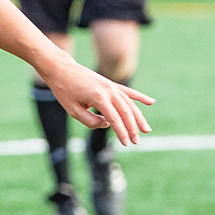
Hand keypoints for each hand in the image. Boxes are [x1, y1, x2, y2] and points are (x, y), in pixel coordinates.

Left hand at [38, 58, 154, 143]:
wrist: (62, 70)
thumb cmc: (65, 91)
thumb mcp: (73, 110)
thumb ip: (90, 121)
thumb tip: (107, 124)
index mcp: (98, 97)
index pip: (115, 119)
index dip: (121, 132)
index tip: (126, 144)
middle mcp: (109, 90)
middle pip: (126, 112)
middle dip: (132, 128)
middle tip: (136, 142)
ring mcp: (111, 86)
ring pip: (130, 103)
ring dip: (139, 117)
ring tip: (147, 130)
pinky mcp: (111, 84)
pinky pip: (128, 92)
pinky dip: (140, 97)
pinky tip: (151, 102)